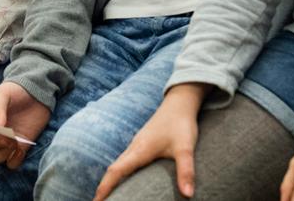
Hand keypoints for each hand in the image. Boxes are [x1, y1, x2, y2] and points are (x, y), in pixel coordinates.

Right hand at [0, 81, 50, 169]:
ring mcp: (6, 142)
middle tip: (7, 135)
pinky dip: (15, 160)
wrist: (36, 93)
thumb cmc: (15, 91)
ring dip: (4, 152)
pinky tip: (21, 149)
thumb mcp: (3, 93)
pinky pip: (12, 163)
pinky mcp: (20, 147)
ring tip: (15, 141)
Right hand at [94, 84, 206, 199]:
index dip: (105, 187)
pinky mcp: (142, 142)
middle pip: (113, 169)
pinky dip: (120, 171)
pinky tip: (126, 177)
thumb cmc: (181, 123)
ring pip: (119, 163)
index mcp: (140, 150)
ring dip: (112, 179)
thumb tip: (188, 194)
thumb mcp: (186, 148)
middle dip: (105, 186)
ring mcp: (137, 143)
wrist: (180, 102)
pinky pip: (126, 159)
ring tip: (109, 195)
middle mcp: (134, 147)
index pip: (116, 171)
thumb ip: (186, 171)